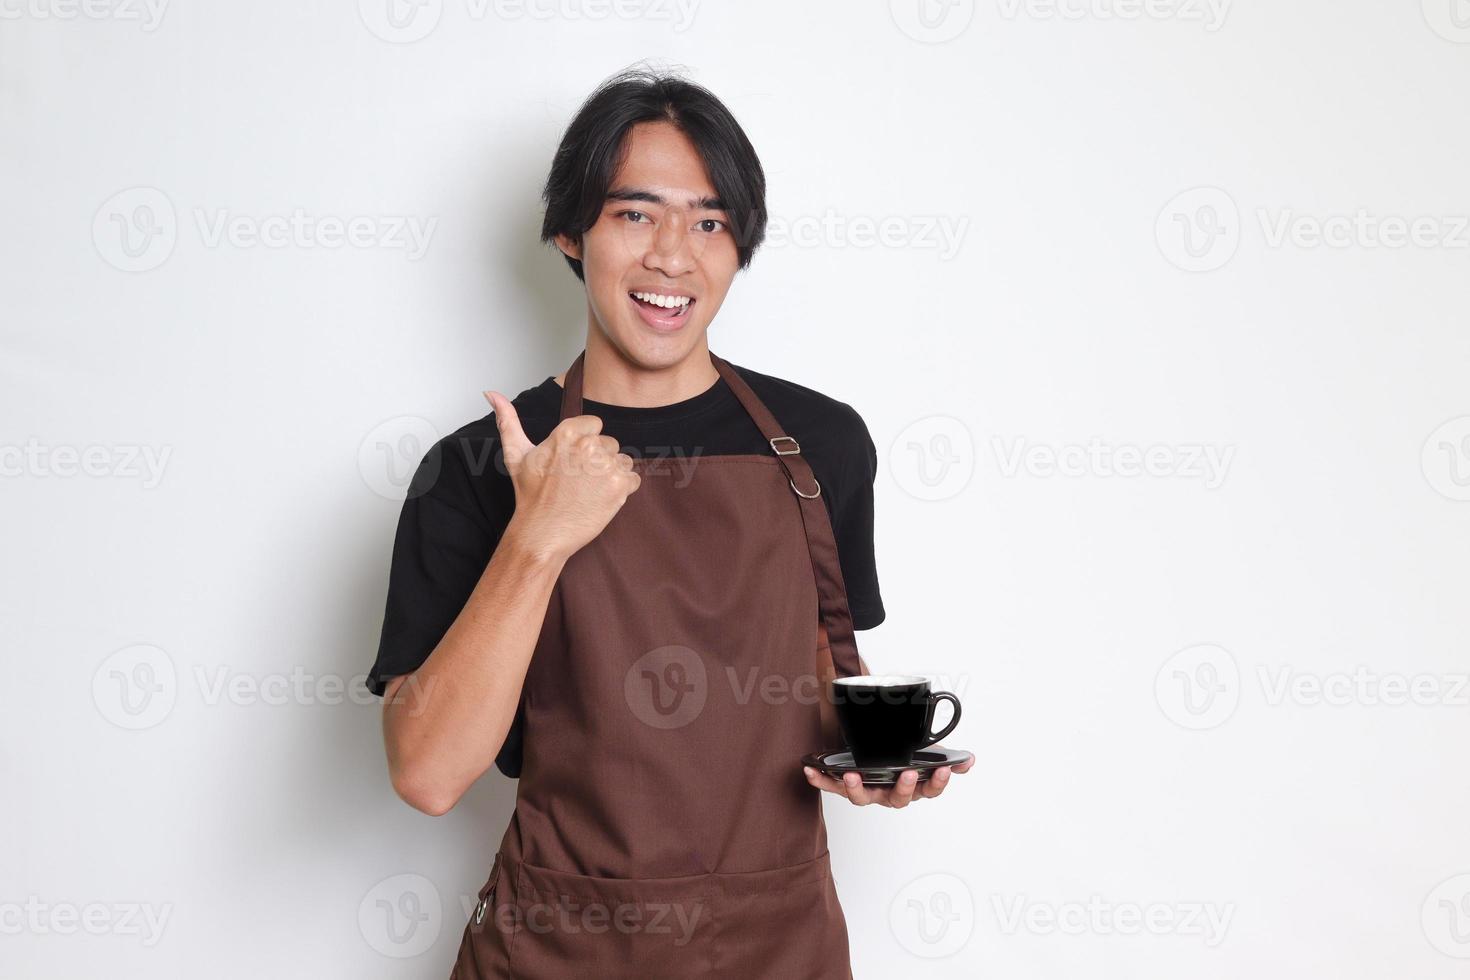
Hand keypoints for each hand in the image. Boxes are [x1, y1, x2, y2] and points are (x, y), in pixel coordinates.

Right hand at [484, 390, 640, 561]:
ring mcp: (606, 466)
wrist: (542, 534)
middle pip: (610, 444)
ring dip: (610, 474)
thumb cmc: (529, 496)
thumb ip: (507, 419)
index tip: (572, 462)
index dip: (585, 444)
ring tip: (588, 491)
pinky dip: (622, 490)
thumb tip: (491, 393)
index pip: (595, 425)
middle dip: (598, 460)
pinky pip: (633, 479)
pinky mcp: (620, 486)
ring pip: (622, 461)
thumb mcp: (515, 454)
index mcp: (567, 432)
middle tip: (577, 481)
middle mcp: (589, 445)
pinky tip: (600, 499)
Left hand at [802, 749, 973, 807]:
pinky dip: (820, 780)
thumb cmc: (900, 756)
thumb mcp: (925, 753)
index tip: (943, 769)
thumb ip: (946, 757)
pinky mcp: (845, 786)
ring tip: (852, 776)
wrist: (873, 749)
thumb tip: (969, 761)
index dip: (937, 782)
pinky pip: (832, 787)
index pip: (929, 790)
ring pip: (863, 799)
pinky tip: (809, 770)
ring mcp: (867, 791)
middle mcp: (889, 793)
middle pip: (898, 799)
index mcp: (911, 786)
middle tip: (908, 774)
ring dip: (857, 789)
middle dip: (904, 787)